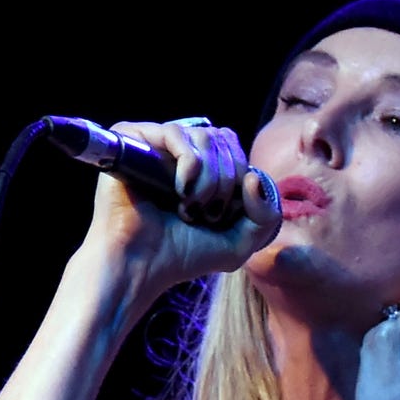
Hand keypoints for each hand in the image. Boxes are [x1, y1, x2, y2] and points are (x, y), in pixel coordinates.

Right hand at [79, 117, 282, 294]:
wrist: (140, 266)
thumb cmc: (182, 256)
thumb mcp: (240, 243)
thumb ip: (266, 215)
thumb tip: (253, 176)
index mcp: (200, 167)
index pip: (233, 145)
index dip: (240, 176)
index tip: (222, 213)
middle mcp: (178, 151)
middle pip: (223, 138)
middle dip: (226, 180)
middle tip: (206, 213)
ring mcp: (155, 145)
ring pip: (205, 136)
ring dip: (209, 179)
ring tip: (189, 207)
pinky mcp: (133, 140)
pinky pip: (176, 133)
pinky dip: (189, 163)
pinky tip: (180, 190)